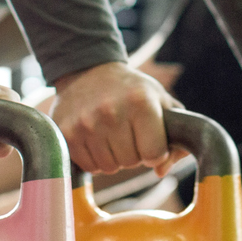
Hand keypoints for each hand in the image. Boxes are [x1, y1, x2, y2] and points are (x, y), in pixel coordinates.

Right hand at [49, 62, 180, 174]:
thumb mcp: (160, 101)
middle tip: (127, 132)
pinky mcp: (66, 133)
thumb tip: (161, 170)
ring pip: (109, 168)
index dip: (155, 151)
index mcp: (141, 102)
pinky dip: (94, 158)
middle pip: (131, 162)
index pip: (155, 154)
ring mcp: (86, 123)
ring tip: (110, 133)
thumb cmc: (131, 90)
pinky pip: (88, 166)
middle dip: (133, 153)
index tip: (149, 138)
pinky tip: (94, 138)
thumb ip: (175, 137)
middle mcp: (111, 112)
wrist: (87, 70)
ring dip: (113, 157)